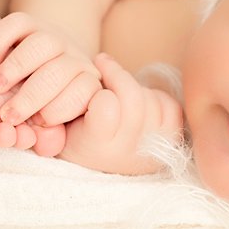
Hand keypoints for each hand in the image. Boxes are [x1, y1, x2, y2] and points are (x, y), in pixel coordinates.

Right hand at [0, 12, 101, 126]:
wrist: (43, 73)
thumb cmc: (46, 111)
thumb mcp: (53, 128)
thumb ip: (49, 136)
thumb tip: (44, 143)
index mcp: (88, 86)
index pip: (83, 93)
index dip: (59, 110)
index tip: (38, 124)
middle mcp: (75, 59)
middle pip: (60, 71)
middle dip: (31, 96)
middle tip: (7, 115)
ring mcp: (55, 38)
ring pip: (42, 44)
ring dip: (16, 67)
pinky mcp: (32, 23)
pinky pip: (19, 22)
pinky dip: (1, 38)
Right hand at [60, 54, 183, 175]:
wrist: (104, 165)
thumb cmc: (75, 136)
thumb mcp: (55, 126)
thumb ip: (55, 105)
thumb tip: (62, 86)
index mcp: (98, 148)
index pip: (106, 106)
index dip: (99, 91)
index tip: (90, 84)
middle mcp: (129, 151)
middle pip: (134, 98)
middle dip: (117, 73)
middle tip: (102, 63)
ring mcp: (155, 147)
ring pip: (151, 99)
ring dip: (134, 87)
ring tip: (117, 91)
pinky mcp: (173, 141)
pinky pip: (168, 104)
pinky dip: (154, 97)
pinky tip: (138, 103)